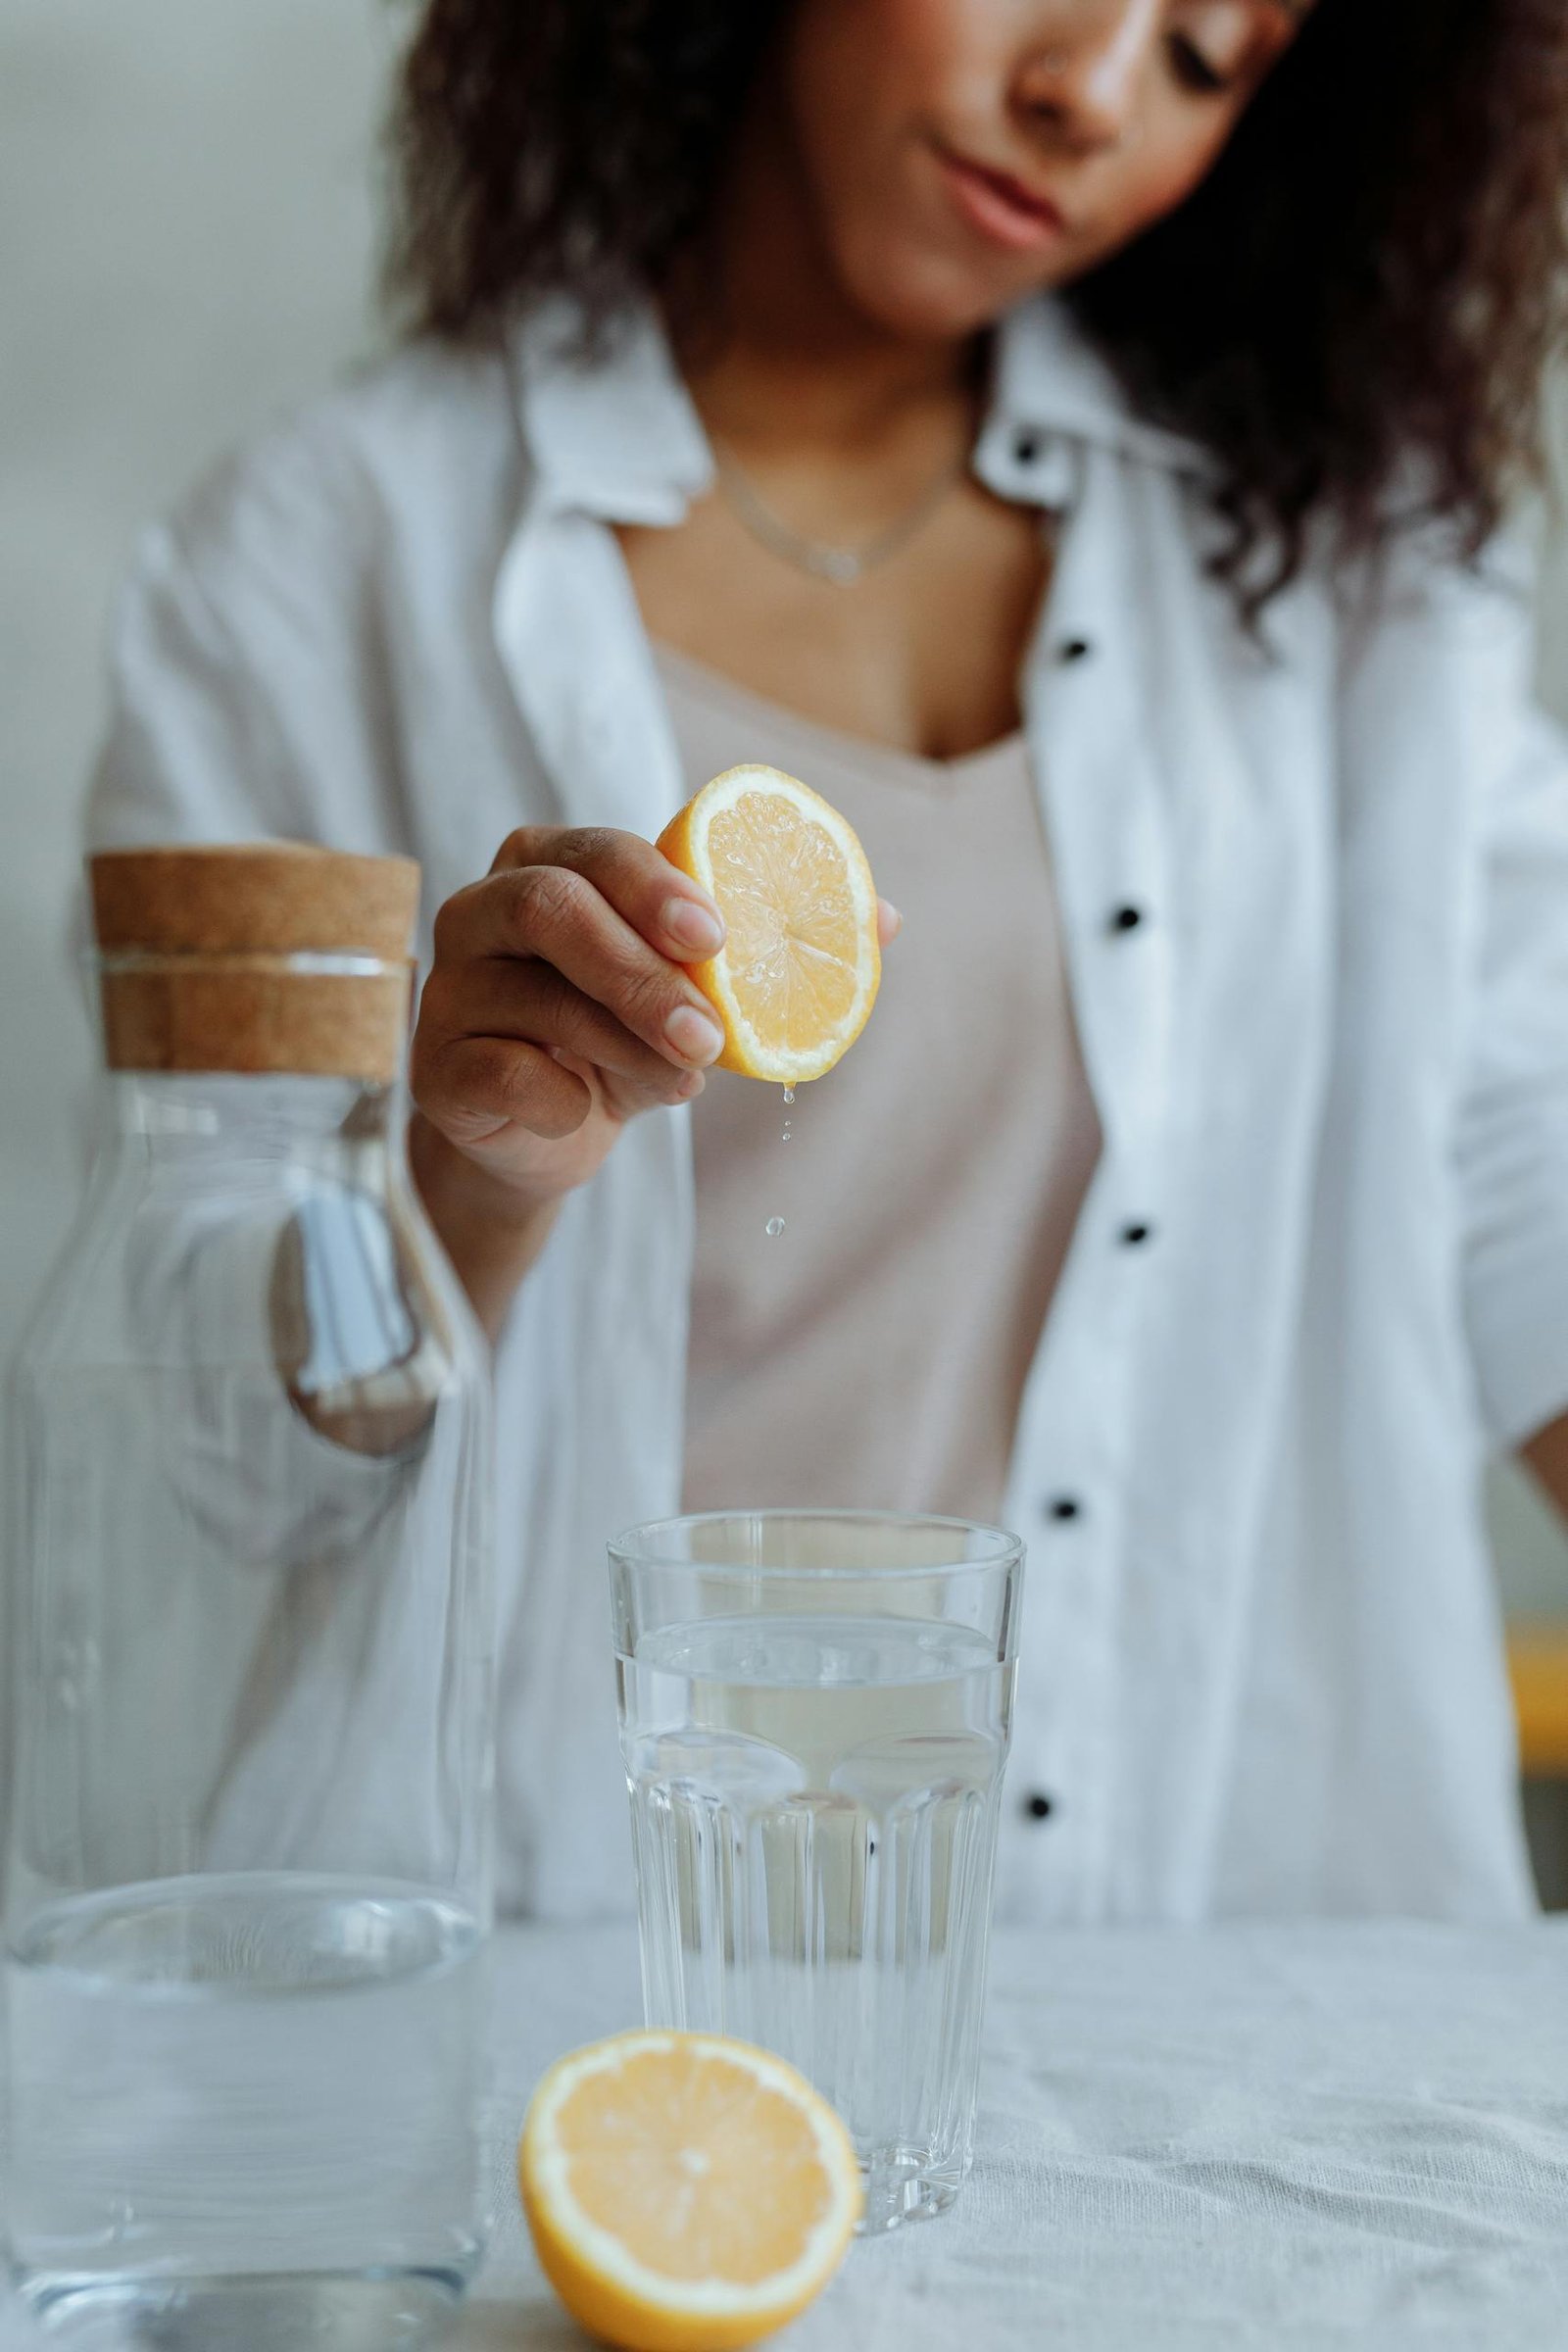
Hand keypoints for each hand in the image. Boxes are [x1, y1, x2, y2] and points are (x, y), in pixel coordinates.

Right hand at [411, 825, 731, 1213]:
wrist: (542, 1135)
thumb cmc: (608, 1042)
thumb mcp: (658, 995)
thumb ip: (683, 970)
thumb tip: (737, 980)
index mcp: (537, 865)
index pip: (593, 852)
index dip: (653, 890)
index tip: (711, 940)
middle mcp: (476, 913)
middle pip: (548, 906)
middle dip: (641, 974)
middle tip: (706, 1034)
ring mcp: (447, 989)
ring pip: (541, 1000)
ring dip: (631, 1049)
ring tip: (681, 1081)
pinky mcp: (434, 1067)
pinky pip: (508, 1075)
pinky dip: (566, 1102)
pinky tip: (584, 1110)